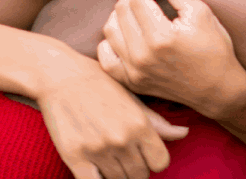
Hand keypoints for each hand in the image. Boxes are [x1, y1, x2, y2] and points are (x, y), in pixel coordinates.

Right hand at [35, 56, 188, 178]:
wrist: (62, 76)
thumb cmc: (100, 84)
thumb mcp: (134, 97)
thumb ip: (158, 121)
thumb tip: (184, 133)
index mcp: (140, 123)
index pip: (161, 162)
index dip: (155, 161)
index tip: (146, 155)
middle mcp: (122, 138)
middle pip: (140, 176)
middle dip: (137, 170)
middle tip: (128, 159)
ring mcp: (99, 149)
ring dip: (118, 175)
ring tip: (112, 161)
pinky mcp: (75, 157)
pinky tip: (98, 170)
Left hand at [97, 0, 245, 123]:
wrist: (218, 88)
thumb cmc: (214, 47)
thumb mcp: (200, 11)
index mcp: (162, 37)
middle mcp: (142, 56)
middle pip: (121, 12)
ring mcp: (134, 72)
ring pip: (110, 31)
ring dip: (119, 13)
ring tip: (135, 5)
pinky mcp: (131, 82)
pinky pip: (106, 58)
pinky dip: (109, 41)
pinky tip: (124, 31)